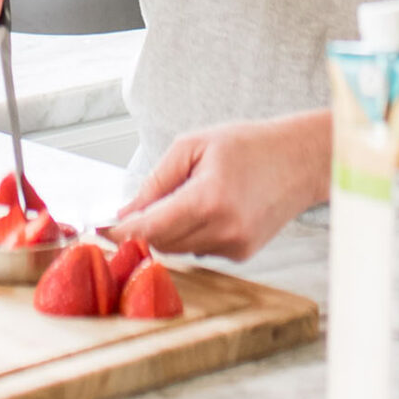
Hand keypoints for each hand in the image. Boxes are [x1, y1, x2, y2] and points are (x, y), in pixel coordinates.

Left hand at [110, 111, 330, 262]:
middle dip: (142, 230)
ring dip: (168, 231)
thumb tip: (126, 213)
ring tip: (185, 196)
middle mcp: (224, 230)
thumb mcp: (194, 146)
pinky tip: (208, 208)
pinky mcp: (242, 254)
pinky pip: (200, 248)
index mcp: (209, 198)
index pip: (151, 228)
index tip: (98, 228)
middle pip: (162, 243)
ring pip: (180, 248)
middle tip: (129, 212)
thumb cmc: (247, 144)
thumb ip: (157, 181)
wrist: (299, 159)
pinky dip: (192, 232)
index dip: (121, 232)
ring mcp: (235, 247)